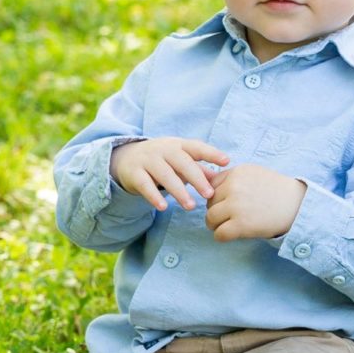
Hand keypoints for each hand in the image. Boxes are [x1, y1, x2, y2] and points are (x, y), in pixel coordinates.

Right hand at [111, 137, 230, 210]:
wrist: (126, 158)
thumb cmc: (162, 160)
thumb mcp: (180, 161)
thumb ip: (200, 169)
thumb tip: (223, 180)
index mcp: (178, 145)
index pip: (196, 147)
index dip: (211, 153)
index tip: (226, 161)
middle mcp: (163, 149)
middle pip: (182, 162)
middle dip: (196, 178)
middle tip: (209, 194)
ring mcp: (148, 160)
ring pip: (165, 175)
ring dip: (178, 191)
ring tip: (190, 206)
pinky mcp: (134, 173)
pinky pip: (144, 185)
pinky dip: (153, 196)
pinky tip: (163, 207)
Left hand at [205, 164, 305, 241]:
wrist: (298, 205)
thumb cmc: (278, 192)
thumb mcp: (255, 174)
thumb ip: (235, 179)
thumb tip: (210, 189)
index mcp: (237, 172)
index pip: (212, 186)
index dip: (218, 197)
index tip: (228, 204)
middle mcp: (234, 187)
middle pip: (209, 202)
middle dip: (216, 211)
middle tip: (229, 218)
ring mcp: (236, 206)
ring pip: (210, 218)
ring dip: (216, 225)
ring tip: (228, 227)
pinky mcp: (241, 224)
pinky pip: (219, 234)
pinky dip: (222, 237)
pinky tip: (232, 235)